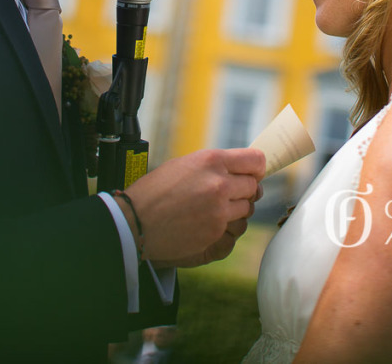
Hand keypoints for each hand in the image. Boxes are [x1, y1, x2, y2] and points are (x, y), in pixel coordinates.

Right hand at [124, 148, 263, 264]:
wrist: (136, 221)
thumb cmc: (154, 191)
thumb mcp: (184, 165)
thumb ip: (213, 166)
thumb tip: (238, 170)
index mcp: (211, 161)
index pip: (255, 160)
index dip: (255, 168)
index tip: (252, 173)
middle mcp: (220, 183)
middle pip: (253, 186)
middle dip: (244, 190)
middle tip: (228, 193)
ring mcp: (220, 210)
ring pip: (247, 208)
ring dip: (236, 209)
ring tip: (214, 208)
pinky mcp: (216, 232)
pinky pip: (235, 227)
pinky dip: (226, 225)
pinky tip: (207, 222)